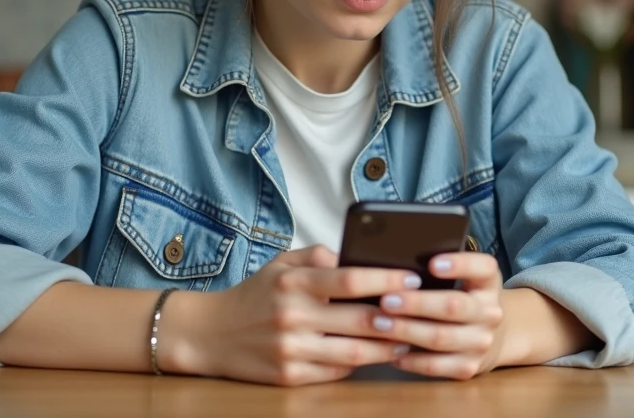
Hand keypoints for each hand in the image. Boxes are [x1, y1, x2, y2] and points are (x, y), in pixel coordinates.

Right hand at [167, 245, 422, 385]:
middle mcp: (292, 315)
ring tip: (410, 337)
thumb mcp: (281, 264)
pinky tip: (380, 356)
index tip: (412, 278)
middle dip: (397, 316)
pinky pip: (336, 373)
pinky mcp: (289, 377)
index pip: (350, 278)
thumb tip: (360, 256)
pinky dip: (361, 364)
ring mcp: (291, 349)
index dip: (386, 279)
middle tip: (423, 311)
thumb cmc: (255, 295)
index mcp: (293, 282)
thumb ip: (319, 256)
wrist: (209, 334)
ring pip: (354, 352)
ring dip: (388, 347)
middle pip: (359, 318)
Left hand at [367, 252, 508, 380]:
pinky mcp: (469, 368)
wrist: (493, 339)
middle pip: (454, 306)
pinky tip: (391, 351)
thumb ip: (441, 270)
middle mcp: (490, 312)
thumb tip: (397, 265)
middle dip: (417, 303)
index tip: (432, 264)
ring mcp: (481, 342)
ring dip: (407, 331)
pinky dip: (411, 360)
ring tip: (379, 323)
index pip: (484, 268)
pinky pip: (436, 366)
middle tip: (386, 300)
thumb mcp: (466, 280)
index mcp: (488, 283)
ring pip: (441, 337)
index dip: (460, 265)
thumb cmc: (464, 299)